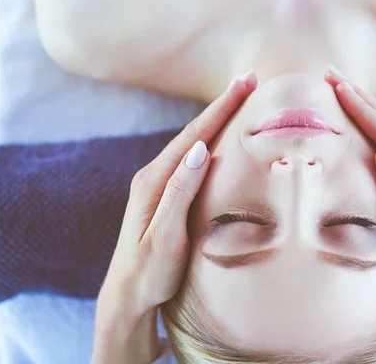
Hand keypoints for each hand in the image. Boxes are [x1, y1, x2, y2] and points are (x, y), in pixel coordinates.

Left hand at [93, 73, 256, 363]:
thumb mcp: (166, 236)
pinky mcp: (163, 195)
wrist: (126, 297)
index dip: (221, 108)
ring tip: (239, 99)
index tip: (245, 81)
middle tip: (249, 78)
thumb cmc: (149, 273)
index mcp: (155, 181)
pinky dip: (209, 141)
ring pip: (192, 143)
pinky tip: (219, 139)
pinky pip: (190, 160)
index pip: (195, 136)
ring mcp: (157, 185)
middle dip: (222, 105)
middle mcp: (154, 176)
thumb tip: (200, 149)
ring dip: (216, 120)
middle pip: (193, 132)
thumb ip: (180, 192)